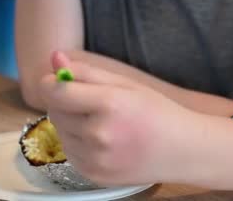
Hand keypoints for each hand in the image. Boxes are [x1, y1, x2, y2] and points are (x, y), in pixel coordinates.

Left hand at [39, 51, 190, 185]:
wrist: (183, 151)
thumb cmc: (156, 111)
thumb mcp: (125, 83)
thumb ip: (86, 71)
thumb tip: (54, 57)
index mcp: (109, 104)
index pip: (57, 92)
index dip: (50, 83)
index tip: (55, 80)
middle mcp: (99, 134)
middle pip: (55, 112)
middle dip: (62, 102)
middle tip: (87, 100)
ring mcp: (96, 158)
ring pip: (60, 133)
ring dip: (69, 123)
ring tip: (98, 121)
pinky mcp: (94, 175)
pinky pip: (70, 152)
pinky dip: (77, 143)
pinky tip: (100, 139)